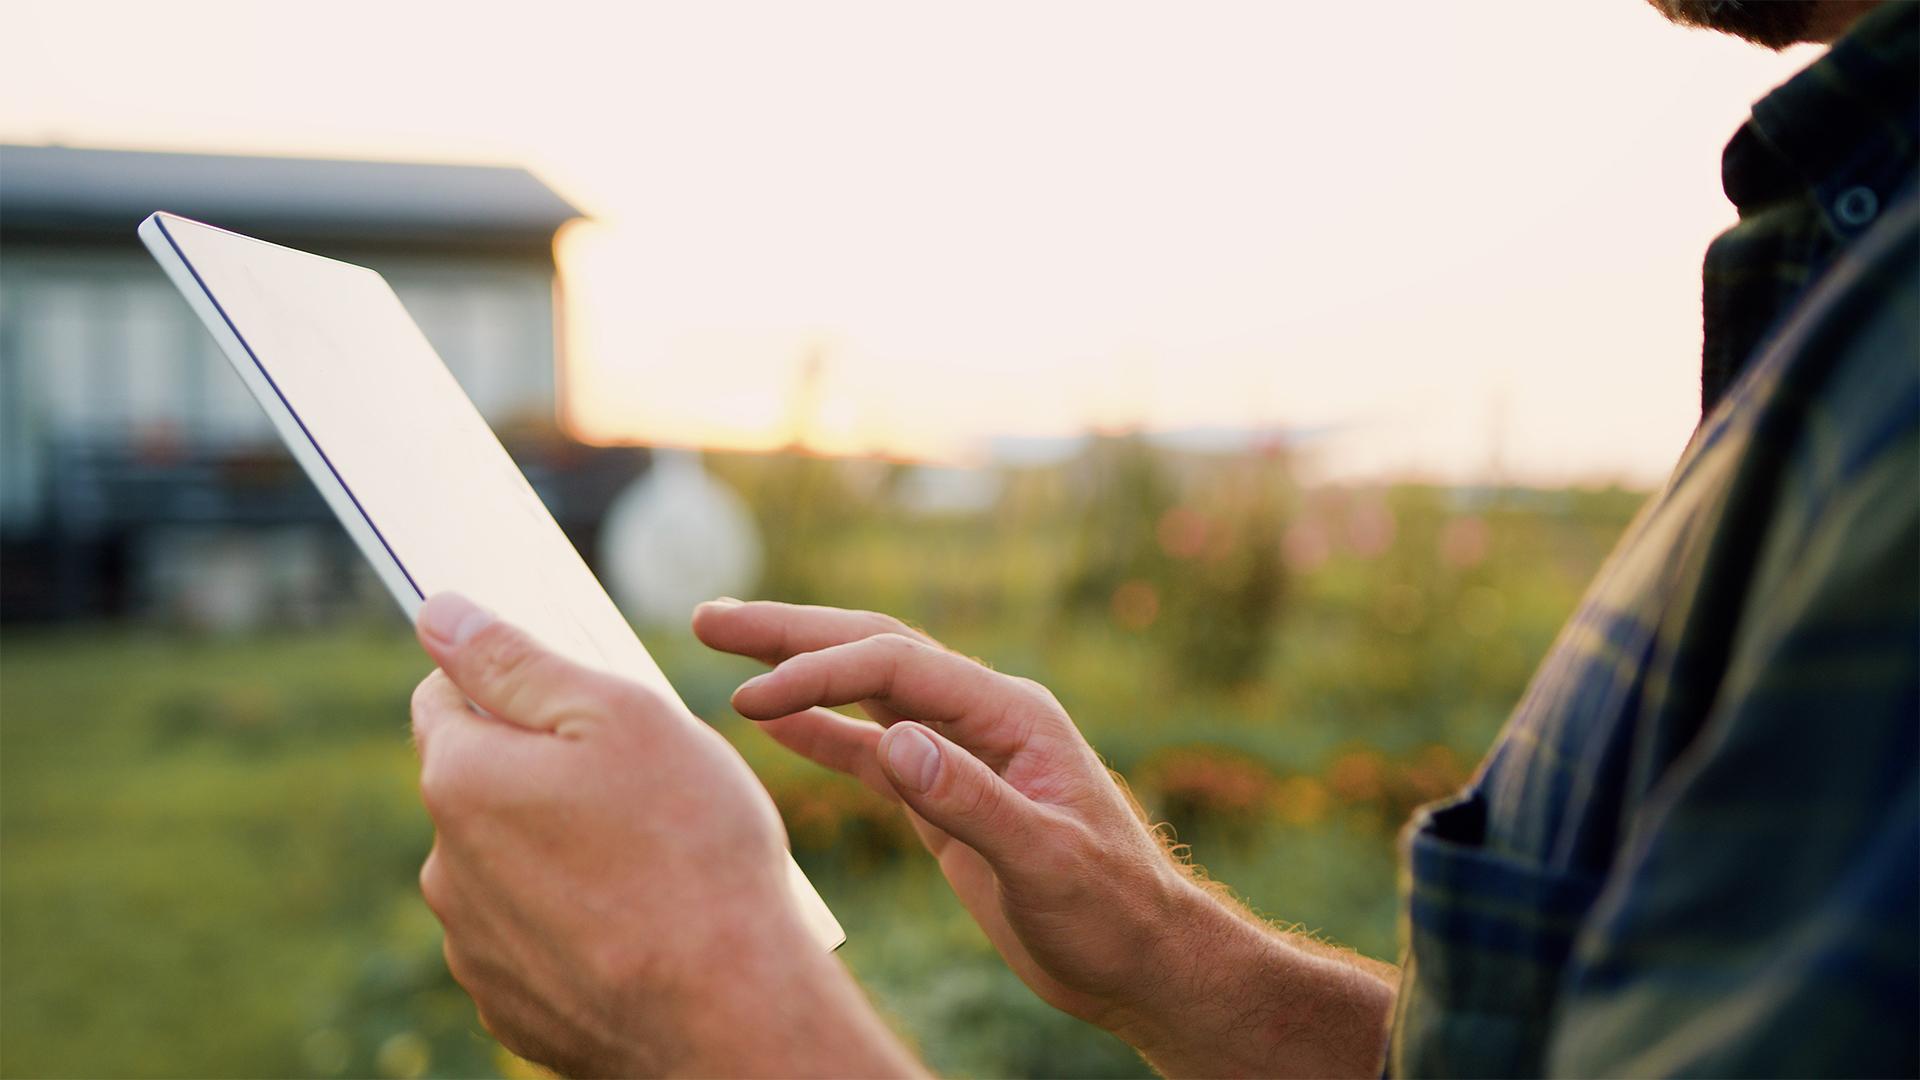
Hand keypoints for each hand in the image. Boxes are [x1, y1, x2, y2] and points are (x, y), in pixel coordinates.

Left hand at [409, 592, 914, 1077]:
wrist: (728, 1012)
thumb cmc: (690, 848)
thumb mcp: (619, 717)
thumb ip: (517, 662)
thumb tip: (438, 612)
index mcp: (463, 780)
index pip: (445, 696)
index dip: (511, 682)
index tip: (576, 698)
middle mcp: (447, 866)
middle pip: (481, 783)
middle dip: (541, 770)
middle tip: (640, 785)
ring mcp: (474, 946)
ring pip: (506, 864)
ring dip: (557, 849)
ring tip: (650, 864)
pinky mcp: (510, 1004)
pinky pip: (530, 936)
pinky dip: (571, 922)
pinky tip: (636, 925)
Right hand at [694, 600, 1397, 1077]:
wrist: (1142, 958)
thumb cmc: (1112, 911)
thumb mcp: (1047, 860)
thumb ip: (971, 800)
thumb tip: (894, 740)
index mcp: (1012, 715)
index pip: (900, 668)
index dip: (822, 673)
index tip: (752, 699)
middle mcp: (983, 717)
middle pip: (875, 651)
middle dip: (793, 632)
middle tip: (710, 617)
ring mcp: (962, 752)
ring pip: (866, 691)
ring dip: (798, 666)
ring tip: (722, 641)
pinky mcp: (945, 794)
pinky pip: (871, 749)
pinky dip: (819, 732)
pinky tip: (771, 721)